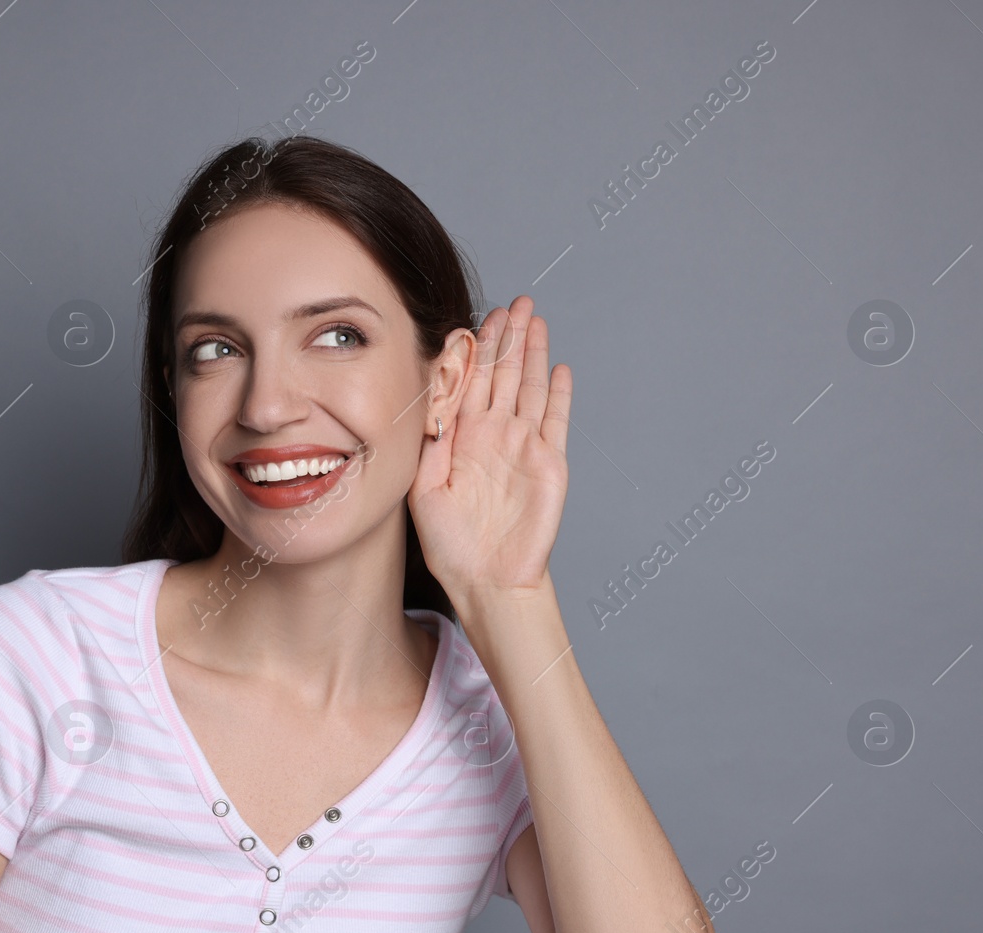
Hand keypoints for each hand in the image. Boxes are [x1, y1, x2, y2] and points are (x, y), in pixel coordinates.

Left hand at [407, 295, 570, 602]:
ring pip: (528, 387)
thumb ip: (428, 443)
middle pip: (501, 375)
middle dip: (506, 338)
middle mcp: (493, 436)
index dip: (472, 352)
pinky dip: (558, 393)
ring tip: (534, 319)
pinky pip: (555, 419)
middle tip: (512, 303)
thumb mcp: (423, 488)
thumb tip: (429, 399)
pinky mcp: (550, 462)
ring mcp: (524, 446)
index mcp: (461, 439)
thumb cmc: (450, 545)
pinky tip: (559, 367)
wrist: (488, 580)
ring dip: (532, 353)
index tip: (471, 320)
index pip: (468, 383)